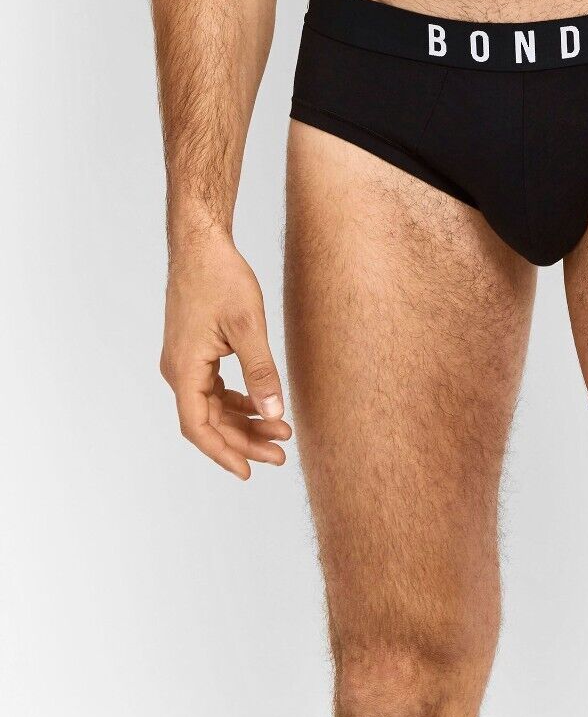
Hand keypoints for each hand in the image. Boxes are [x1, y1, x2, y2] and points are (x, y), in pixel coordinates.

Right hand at [160, 231, 291, 478]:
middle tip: (280, 454)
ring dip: (243, 421)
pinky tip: (261, 406)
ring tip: (279, 432)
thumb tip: (273, 413)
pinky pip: (212, 388)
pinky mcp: (193, 351)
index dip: (224, 453)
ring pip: (212, 406)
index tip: (249, 472)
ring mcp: (184, 361)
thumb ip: (260, 372)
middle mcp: (178, 370)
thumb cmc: (221, 278)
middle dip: (243, 440)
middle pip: (209, 421)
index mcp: (185, 369)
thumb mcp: (248, 326)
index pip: (199, 428)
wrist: (200, 244)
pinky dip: (236, 401)